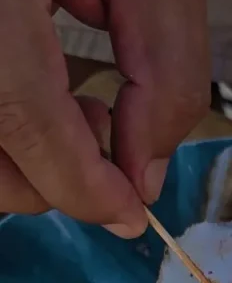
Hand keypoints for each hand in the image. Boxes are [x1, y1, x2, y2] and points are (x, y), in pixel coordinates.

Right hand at [0, 0, 208, 234]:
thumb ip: (165, 68)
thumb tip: (143, 173)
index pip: (19, 113)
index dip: (77, 184)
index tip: (127, 214)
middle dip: (51, 179)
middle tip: (105, 136)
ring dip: (27, 160)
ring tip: (76, 109)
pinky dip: (10, 131)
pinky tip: (42, 91)